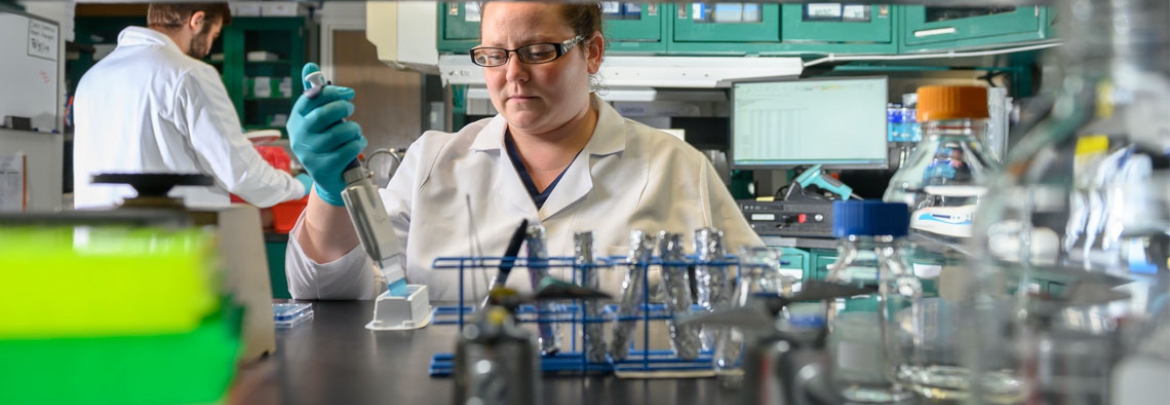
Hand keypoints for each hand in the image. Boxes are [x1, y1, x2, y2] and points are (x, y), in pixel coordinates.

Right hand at [288, 63, 365, 205]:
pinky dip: (358, 144)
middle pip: (323, 115)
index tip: (348, 93)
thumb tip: (310, 66)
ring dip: (353, 129)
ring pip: (339, 133)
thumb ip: (315, 94)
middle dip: (343, 108)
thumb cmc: (325, 142)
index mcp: (296, 121)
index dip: (332, 92)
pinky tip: (357, 144)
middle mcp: (299, 137)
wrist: (328, 178)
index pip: (310, 99)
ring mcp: (310, 154)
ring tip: (355, 131)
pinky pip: (348, 149)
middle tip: (351, 108)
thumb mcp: (316, 119)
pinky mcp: (324, 168)